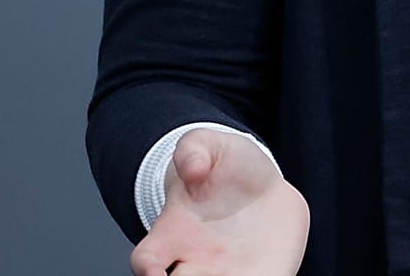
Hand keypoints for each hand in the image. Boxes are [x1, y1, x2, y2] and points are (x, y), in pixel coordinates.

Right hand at [129, 128, 310, 275]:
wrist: (262, 185)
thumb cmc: (226, 166)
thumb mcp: (208, 146)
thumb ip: (193, 150)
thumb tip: (193, 167)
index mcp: (173, 234)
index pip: (147, 260)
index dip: (146, 269)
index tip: (153, 273)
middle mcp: (196, 262)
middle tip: (205, 274)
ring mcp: (229, 272)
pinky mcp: (263, 273)